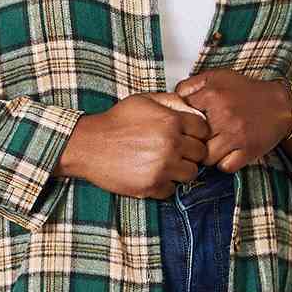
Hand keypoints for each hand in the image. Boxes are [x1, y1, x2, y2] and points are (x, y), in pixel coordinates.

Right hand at [55, 92, 211, 198]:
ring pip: (190, 174)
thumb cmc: (115, 122)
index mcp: (171, 121)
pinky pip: (172, 190)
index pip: (203, 131)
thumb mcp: (143, 100)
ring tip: (164, 164)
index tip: (186, 137)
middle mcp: (171, 144)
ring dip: (180, 170)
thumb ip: (170, 101)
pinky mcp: (151, 186)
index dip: (196, 134)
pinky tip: (151, 175)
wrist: (88, 145)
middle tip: (174, 152)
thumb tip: (191, 106)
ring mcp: (162, 167)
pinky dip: (164, 185)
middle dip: (190, 152)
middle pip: (200, 154)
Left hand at [170, 70, 291, 171]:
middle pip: (192, 140)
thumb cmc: (246, 91)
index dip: (183, 124)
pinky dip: (224, 163)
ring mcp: (236, 135)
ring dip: (208, 155)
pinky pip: (225, 167)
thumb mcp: (218, 77)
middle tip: (200, 139)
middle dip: (194, 142)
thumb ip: (192, 84)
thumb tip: (173, 97)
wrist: (281, 104)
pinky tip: (227, 153)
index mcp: (212, 95)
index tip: (189, 125)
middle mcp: (223, 115)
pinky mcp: (248, 150)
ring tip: (214, 147)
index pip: (182, 117)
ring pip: (206, 158)